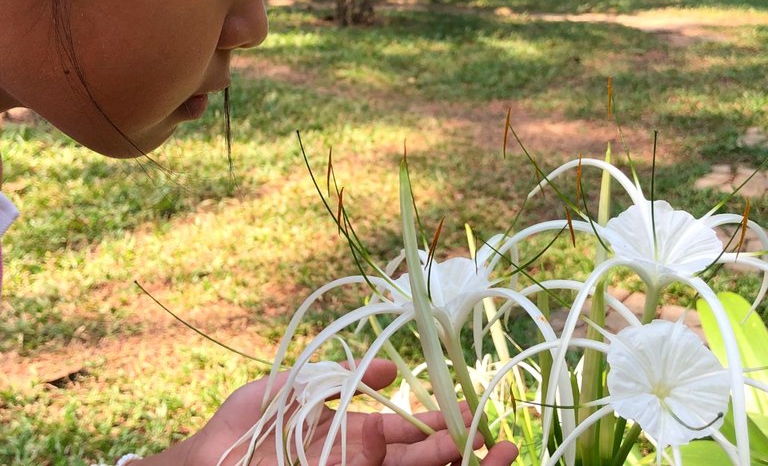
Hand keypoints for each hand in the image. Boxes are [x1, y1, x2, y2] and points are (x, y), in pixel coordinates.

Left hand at [172, 359, 517, 465]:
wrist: (205, 464)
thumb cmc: (244, 426)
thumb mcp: (296, 388)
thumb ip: (343, 374)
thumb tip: (393, 370)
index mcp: (355, 435)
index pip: (410, 433)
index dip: (442, 427)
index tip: (474, 417)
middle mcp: (362, 463)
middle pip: (424, 461)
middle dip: (463, 453)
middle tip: (503, 443)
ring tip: (494, 457)